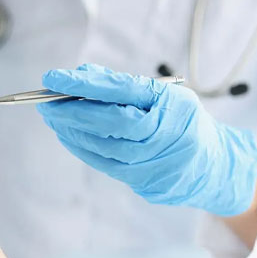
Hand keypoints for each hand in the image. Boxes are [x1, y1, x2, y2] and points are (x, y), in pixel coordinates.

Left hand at [37, 64, 256, 216]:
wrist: (212, 166)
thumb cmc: (181, 121)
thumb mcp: (164, 95)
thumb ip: (123, 85)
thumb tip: (81, 76)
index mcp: (170, 104)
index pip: (120, 90)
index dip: (83, 85)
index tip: (53, 79)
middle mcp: (163, 133)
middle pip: (108, 121)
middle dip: (71, 110)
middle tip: (44, 100)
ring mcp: (153, 161)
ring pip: (102, 145)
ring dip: (70, 129)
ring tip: (51, 115)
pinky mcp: (142, 181)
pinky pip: (102, 163)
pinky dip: (80, 147)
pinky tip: (66, 135)